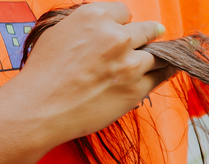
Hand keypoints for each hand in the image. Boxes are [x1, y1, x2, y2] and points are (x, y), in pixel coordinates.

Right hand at [12, 2, 173, 147]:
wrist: (42, 106)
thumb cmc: (45, 73)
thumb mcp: (60, 33)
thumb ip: (88, 27)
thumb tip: (104, 28)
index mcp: (94, 17)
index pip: (124, 12)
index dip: (124, 22)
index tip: (126, 28)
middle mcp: (115, 37)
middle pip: (146, 31)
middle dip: (148, 34)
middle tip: (155, 34)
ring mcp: (129, 63)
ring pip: (157, 54)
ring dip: (156, 56)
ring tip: (160, 58)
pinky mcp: (137, 88)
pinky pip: (160, 76)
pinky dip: (163, 72)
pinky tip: (166, 70)